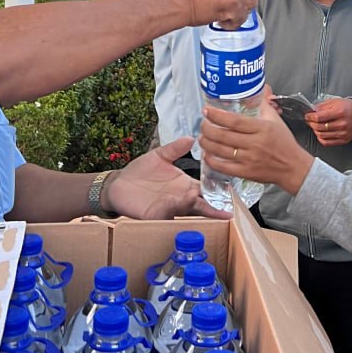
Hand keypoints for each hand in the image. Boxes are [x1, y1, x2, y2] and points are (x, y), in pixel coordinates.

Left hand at [105, 138, 229, 219]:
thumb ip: (175, 148)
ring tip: (215, 210)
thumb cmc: (140, 171)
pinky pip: (168, 214)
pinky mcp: (156, 215)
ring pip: (190, 212)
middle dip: (216, 207)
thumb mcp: (159, 155)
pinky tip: (183, 202)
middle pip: (203, 204)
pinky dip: (176, 209)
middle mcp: (181, 198)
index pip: (206, 188)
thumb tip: (192, 137)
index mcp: (185, 184)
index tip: (232, 191)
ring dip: (202, 211)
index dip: (219, 190)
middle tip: (230, 210)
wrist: (119, 184)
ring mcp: (170, 208)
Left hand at [200, 94, 313, 195]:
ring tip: (202, 137)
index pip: (235, 121)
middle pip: (224, 136)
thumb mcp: (276, 120)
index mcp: (262, 128)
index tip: (207, 110)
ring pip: (221, 151)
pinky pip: (224, 167)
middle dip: (208, 129)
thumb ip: (264, 104)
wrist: (293, 167)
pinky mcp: (246, 173)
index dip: (217, 115)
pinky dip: (212, 161)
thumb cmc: (284, 142)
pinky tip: (207, 154)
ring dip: (207, 143)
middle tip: (202, 124)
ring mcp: (249, 160)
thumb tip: (261, 88)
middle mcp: (254, 144)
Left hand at [305, 97, 351, 146]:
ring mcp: (342, 133)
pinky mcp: (343, 140)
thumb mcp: (336, 102)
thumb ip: (323, 106)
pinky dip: (320, 138)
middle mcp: (342, 124)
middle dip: (311, 123)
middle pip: (319, 127)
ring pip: (321, 135)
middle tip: (309, 120)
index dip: (310, 117)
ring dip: (315, 130)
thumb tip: (312, 111)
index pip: (319, 117)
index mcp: (339, 112)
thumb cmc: (348, 108)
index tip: (308, 115)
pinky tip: (320, 133)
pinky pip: (327, 143)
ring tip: (315, 126)